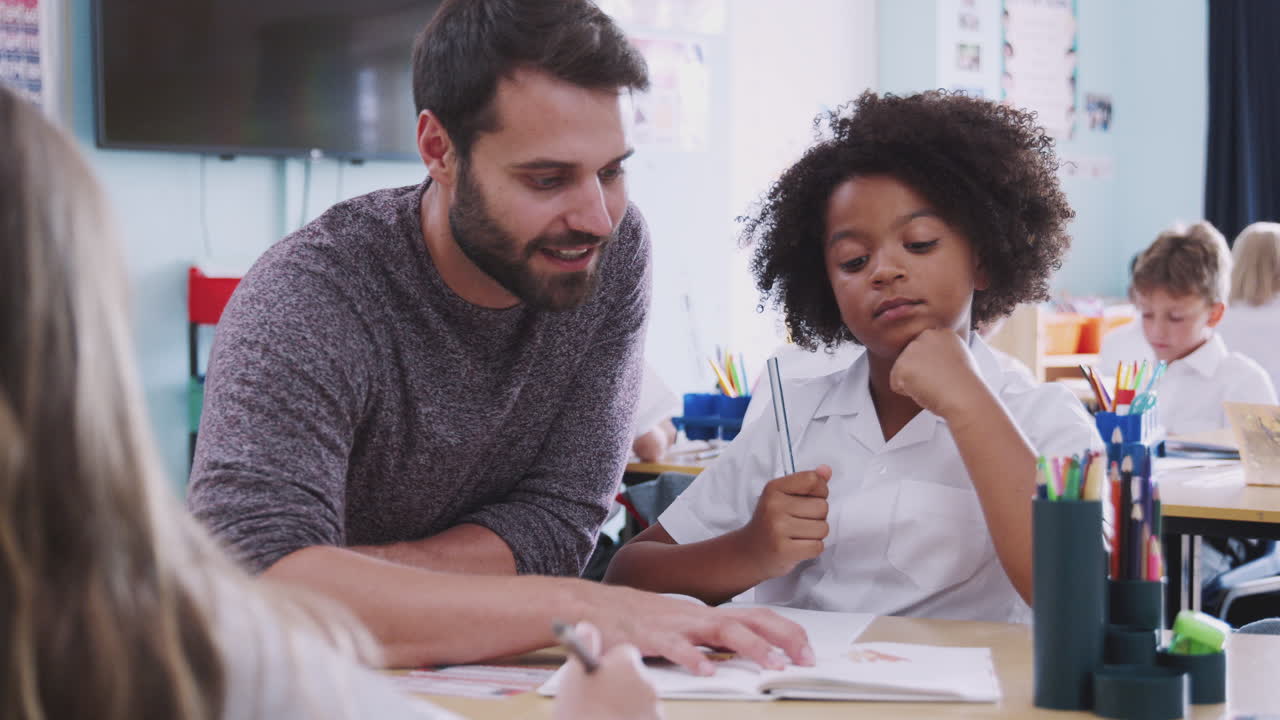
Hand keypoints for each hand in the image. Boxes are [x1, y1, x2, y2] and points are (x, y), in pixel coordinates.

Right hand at [553, 622, 662, 719]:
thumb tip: (586, 626)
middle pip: (635, 677)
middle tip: (598, 701)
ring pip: (641, 700)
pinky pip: (645, 717)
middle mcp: (646, 682)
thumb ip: (583, 646)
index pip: (625, 653)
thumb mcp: (573, 676)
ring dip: (628, 706)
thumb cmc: (579, 711)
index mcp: (627, 663)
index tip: (598, 677)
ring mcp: (654, 707)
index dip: (611, 665)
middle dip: (621, 686)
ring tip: (605, 716)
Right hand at [575, 585, 814, 675]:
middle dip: (782, 639)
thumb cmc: (637, 620)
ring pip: (721, 629)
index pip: (756, 617)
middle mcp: (697, 615)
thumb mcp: (680, 626)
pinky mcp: (650, 636)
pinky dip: (693, 658)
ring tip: (771, 665)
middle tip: (804, 660)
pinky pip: (675, 647)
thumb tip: (742, 654)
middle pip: (749, 620)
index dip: (785, 633)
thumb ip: (708, 638)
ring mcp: (675, 624)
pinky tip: (708, 670)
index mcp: (705, 614)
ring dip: (751, 647)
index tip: (808, 652)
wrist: (591, 606)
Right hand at [740, 465, 831, 578]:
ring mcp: (777, 528)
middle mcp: (774, 506)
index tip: (807, 500)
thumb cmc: (770, 522)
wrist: (749, 551)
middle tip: (798, 522)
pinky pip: (818, 546)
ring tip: (797, 535)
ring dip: (815, 534)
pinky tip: (797, 546)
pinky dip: (812, 548)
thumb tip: (827, 470)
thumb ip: (807, 482)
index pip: (813, 480)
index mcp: (774, 488)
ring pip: (823, 528)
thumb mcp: (783, 496)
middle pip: (822, 507)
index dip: (820, 491)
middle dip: (817, 517)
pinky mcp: (783, 550)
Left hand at [889, 328, 986, 418]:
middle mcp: (926, 336)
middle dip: (921, 373)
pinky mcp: (901, 365)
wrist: (965, 397)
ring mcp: (912, 349)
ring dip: (914, 383)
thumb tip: (935, 363)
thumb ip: (943, 355)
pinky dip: (908, 393)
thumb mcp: (960, 360)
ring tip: (935, 385)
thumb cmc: (966, 387)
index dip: (934, 367)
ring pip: (903, 371)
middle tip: (939, 381)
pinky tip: (926, 390)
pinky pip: (896, 384)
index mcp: (944, 334)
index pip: (925, 350)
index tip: (945, 373)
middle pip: (911, 359)